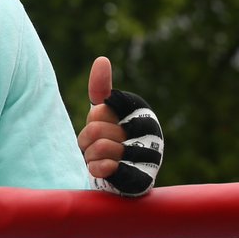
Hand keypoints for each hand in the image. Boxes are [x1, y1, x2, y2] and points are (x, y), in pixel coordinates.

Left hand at [76, 56, 162, 197]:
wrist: (125, 174)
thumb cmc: (113, 137)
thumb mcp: (105, 113)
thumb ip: (102, 89)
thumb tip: (102, 59)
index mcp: (140, 110)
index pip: (102, 108)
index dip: (96, 117)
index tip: (103, 121)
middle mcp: (149, 131)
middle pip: (95, 127)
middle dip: (88, 139)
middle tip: (99, 144)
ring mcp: (147, 155)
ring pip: (100, 147)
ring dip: (92, 155)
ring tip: (103, 157)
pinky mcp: (139, 178)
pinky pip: (105, 168)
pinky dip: (96, 168)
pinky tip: (103, 168)